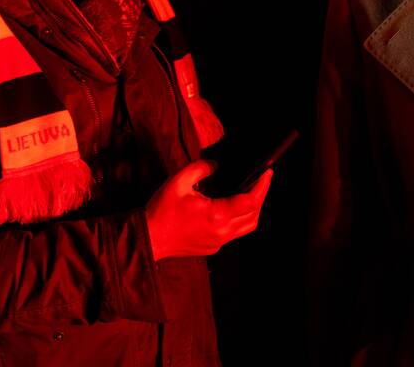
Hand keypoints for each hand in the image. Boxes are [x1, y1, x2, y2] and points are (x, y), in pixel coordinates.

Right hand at [145, 160, 271, 260]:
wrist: (147, 239)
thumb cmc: (161, 211)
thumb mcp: (178, 181)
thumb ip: (201, 168)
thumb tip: (217, 166)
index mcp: (216, 215)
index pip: (250, 201)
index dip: (262, 185)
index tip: (267, 172)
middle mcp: (221, 231)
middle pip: (254, 214)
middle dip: (261, 195)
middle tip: (262, 179)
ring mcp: (218, 242)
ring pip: (248, 226)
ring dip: (254, 209)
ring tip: (252, 192)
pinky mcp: (213, 247)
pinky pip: (235, 233)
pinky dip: (240, 219)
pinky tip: (234, 207)